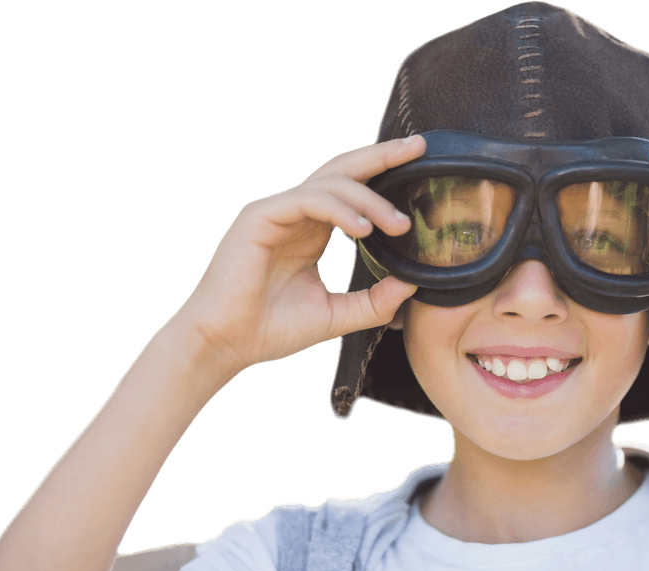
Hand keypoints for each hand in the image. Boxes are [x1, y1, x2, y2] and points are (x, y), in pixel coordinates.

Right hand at [174, 136, 423, 372]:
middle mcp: (295, 213)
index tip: (422, 164)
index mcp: (312, 230)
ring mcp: (276, 210)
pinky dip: (339, 210)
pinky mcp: (259, 216)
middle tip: (419, 148)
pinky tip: (364, 230)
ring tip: (398, 224)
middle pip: (344, 170)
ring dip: (369, 200)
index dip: (385, 174)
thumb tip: (414, 283)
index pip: (353, 190)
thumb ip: (374, 301)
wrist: (226, 344)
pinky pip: (307, 200)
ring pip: (330, 184)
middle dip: (383, 156)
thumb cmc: (272, 329)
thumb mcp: (337, 314)